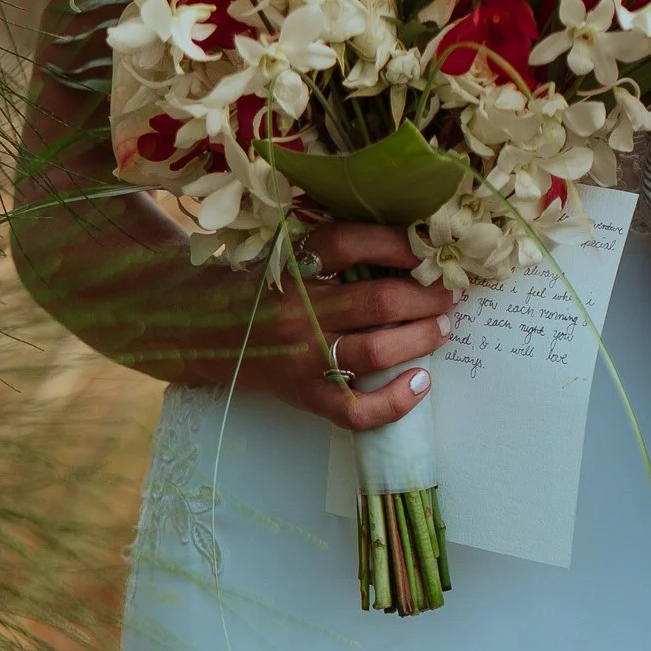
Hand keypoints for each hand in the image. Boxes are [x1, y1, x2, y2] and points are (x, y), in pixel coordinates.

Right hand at [183, 221, 453, 432]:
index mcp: (292, 267)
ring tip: (443, 326)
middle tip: (448, 292)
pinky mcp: (304, 395)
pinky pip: (356, 410)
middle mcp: (298, 311)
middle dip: (427, 296)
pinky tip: (421, 383)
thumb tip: (412, 240)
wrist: (202, 332)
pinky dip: (396, 401)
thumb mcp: (287, 255)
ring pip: (376, 352)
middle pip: (378, 302)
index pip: (349, 243)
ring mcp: (301, 358)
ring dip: (422, 338)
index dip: (397, 243)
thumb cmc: (263, 288)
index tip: (428, 247)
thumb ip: (336, 249)